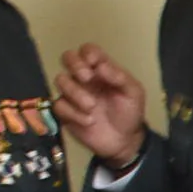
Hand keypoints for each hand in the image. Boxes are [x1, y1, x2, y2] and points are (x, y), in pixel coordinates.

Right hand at [53, 45, 149, 169]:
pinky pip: (59, 105)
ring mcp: (72, 93)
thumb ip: (119, 76)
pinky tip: (89, 121)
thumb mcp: (133, 93)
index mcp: (101, 69)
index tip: (94, 62)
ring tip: (92, 107)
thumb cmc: (129, 113)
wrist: (124, 141)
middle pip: (67, 57)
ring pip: (60, 80)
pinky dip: (73, 113)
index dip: (88, 52)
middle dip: (74, 64)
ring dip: (75, 92)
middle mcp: (84, 78)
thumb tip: (100, 65)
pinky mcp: (65, 111)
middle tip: (87, 78)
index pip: (88, 50)